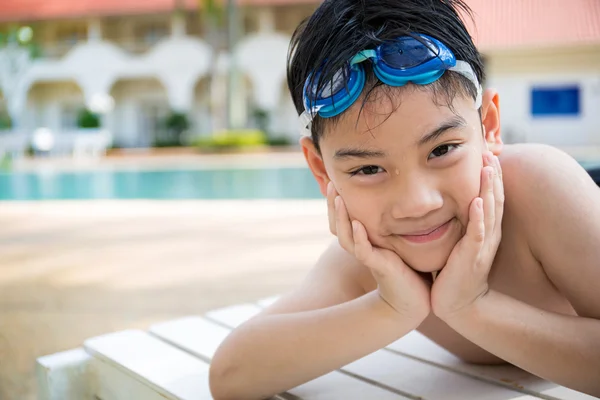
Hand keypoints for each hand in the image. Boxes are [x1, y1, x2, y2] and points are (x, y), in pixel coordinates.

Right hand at [327, 182, 430, 320]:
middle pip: (338, 226)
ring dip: (341, 217)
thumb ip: (396, 224)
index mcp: (364, 241)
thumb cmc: (410, 270)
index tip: (337, 181)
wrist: (416, 300)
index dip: (337, 203)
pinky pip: (363, 251)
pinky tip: (357, 224)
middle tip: (332, 184)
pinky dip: (359, 238)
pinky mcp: (378, 267)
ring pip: (345, 236)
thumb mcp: (400, 240)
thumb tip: (401, 199)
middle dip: (334, 205)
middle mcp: (361, 248)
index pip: (343, 219)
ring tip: (339, 199)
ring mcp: (368, 257)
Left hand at [431, 152, 503, 320]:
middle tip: (491, 152)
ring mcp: (482, 246)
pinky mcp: (472, 257)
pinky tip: (478, 202)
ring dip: (489, 189)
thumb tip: (450, 206)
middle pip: (495, 200)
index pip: (491, 199)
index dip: (491, 178)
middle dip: (493, 176)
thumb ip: (460, 226)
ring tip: (489, 168)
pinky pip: (477, 233)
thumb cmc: (455, 273)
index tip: (487, 156)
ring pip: (490, 212)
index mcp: (485, 231)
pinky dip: (479, 217)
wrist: (457, 304)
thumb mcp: (460, 244)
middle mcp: (488, 235)